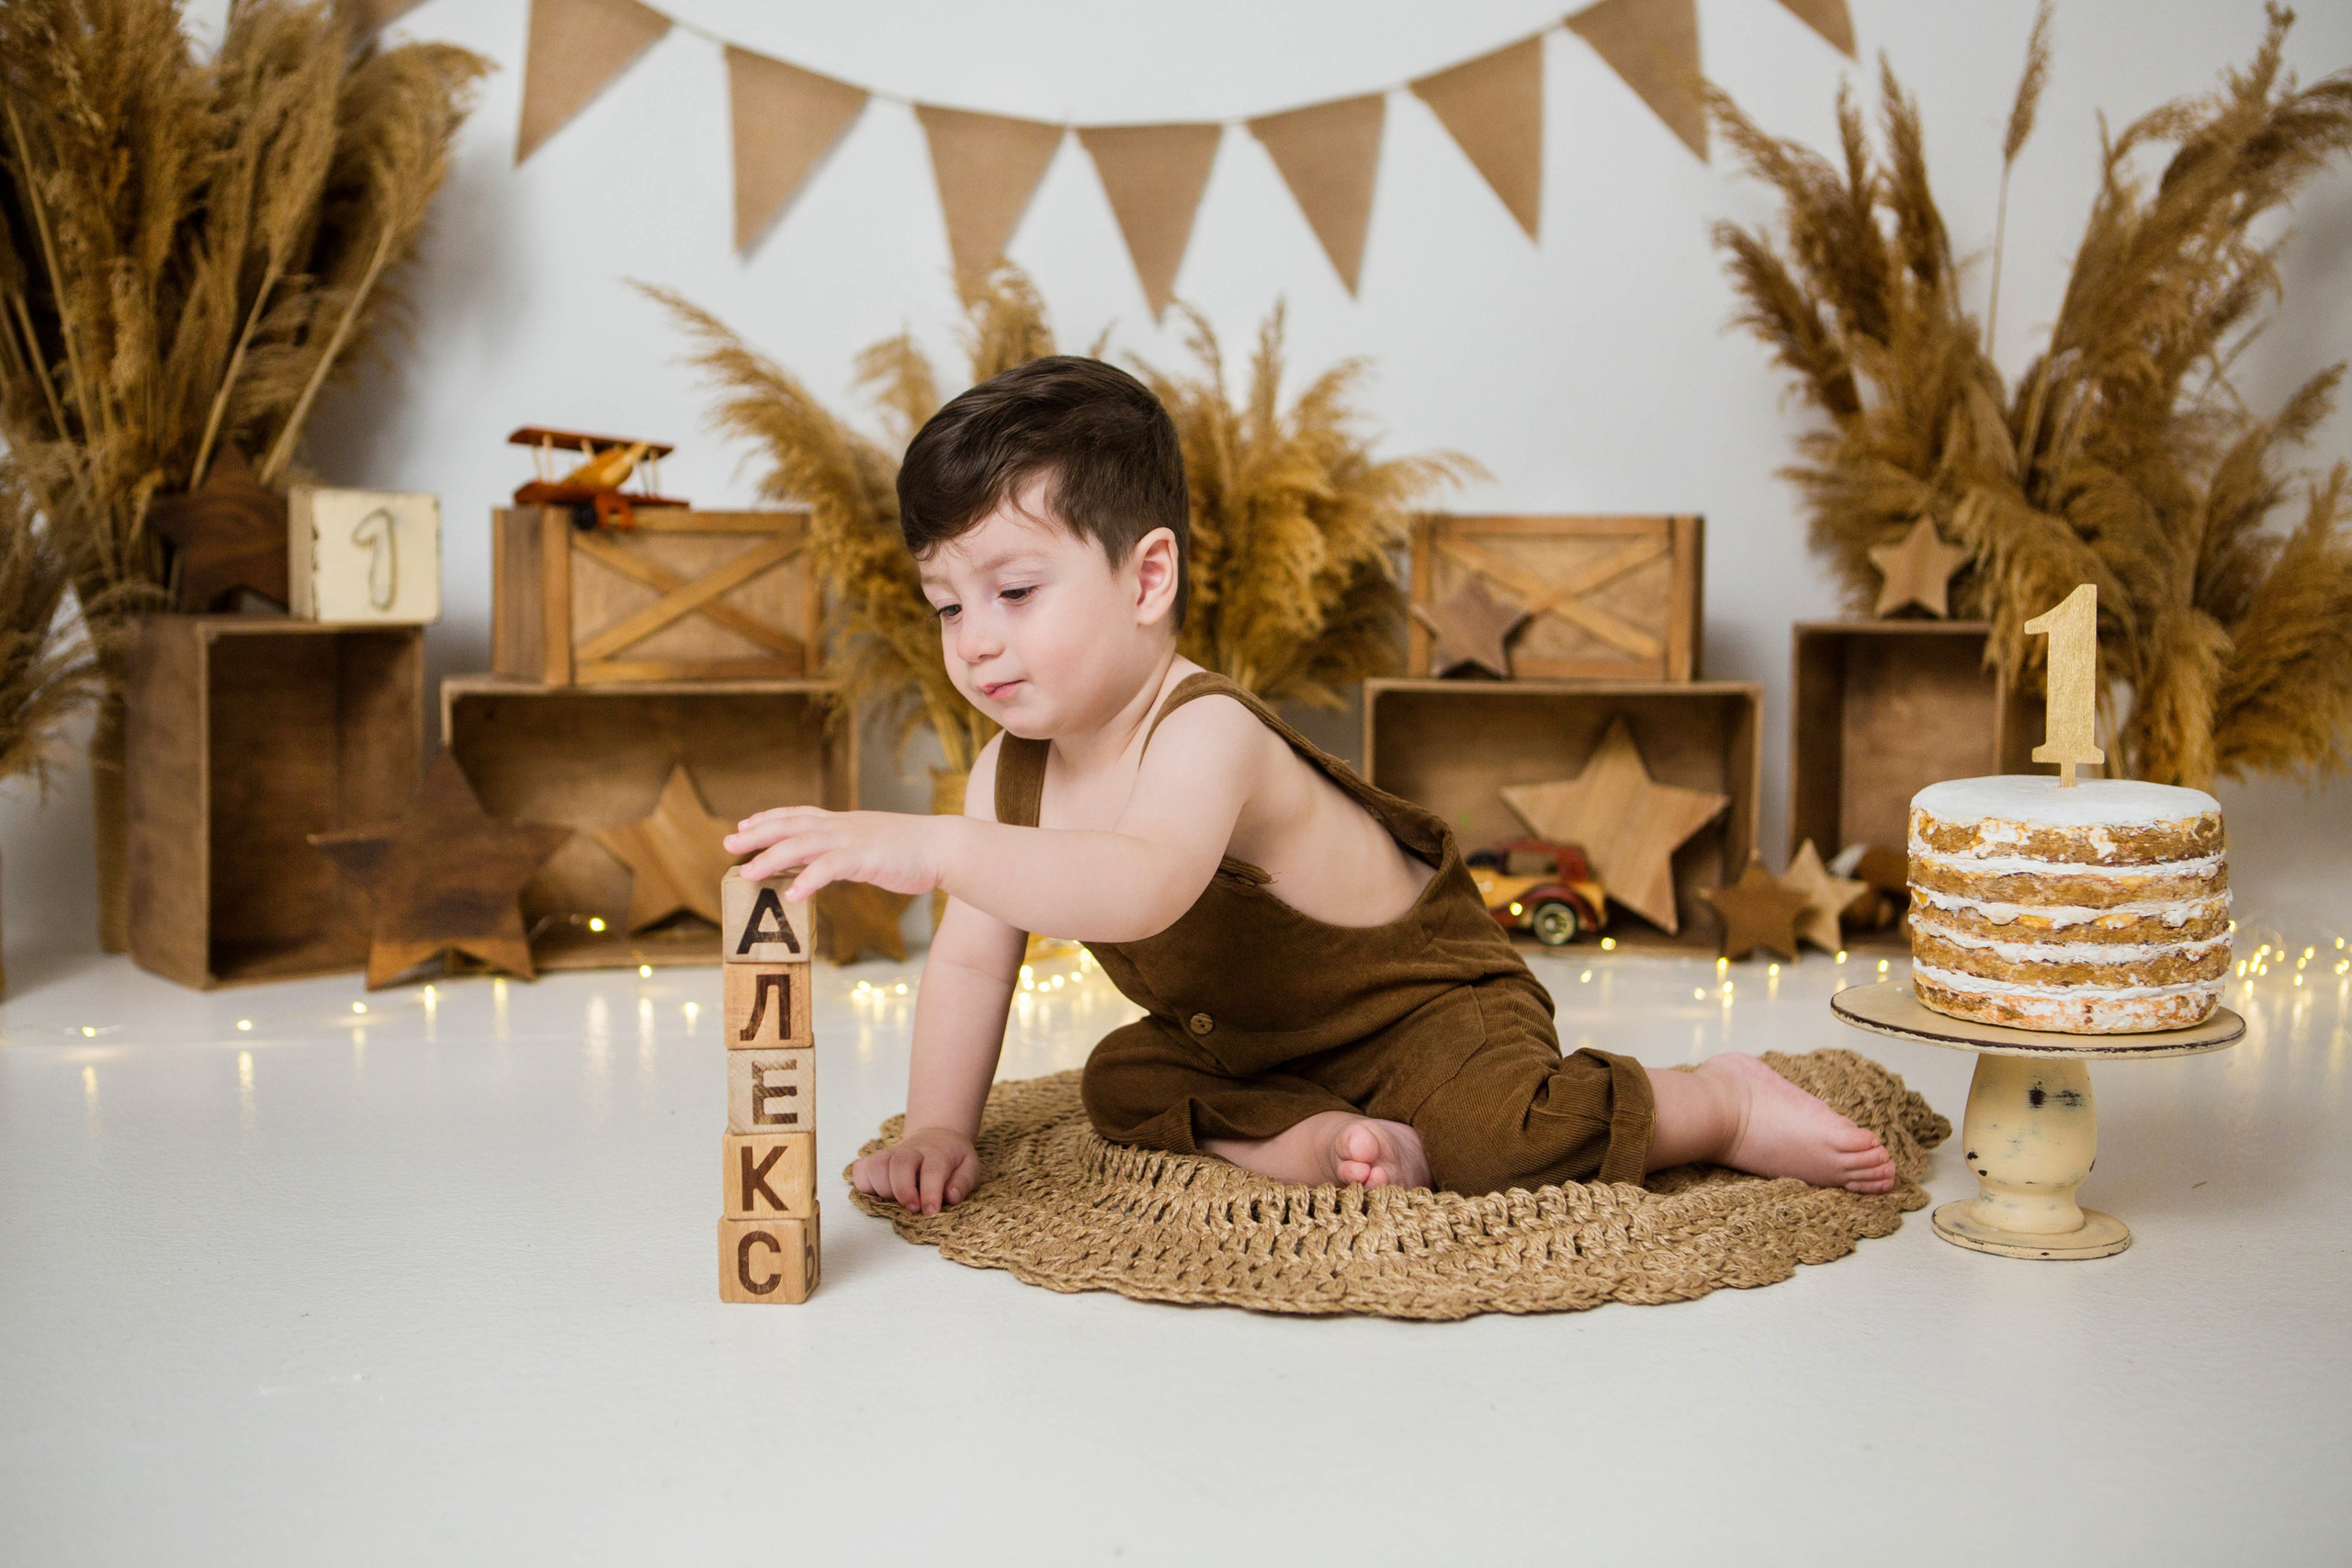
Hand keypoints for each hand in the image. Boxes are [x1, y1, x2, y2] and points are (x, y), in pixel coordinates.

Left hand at [725, 806, 953, 901]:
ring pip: (801, 845)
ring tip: (748, 874)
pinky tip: (793, 895)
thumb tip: (826, 864)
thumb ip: (846, 851)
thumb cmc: (911, 850)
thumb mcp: (871, 844)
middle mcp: (842, 826)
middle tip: (729, 844)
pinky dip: (808, 880)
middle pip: (790, 825)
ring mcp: (852, 840)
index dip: (769, 818)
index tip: (744, 824)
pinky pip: (830, 868)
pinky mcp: (865, 858)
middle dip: (757, 834)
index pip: (798, 815)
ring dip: (771, 859)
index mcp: (843, 823)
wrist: (943, 846)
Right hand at [851, 1125, 979, 1213]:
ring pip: (877, 1165)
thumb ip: (963, 1182)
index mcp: (937, 1152)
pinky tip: (878, 1195)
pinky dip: (864, 1184)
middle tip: (912, 1209)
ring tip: (895, 1202)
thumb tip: (951, 1197)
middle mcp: (912, 1151)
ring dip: (883, 1188)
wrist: (936, 1137)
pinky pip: (861, 1169)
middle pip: (899, 1163)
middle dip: (902, 1189)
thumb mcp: (970, 1166)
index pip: (932, 1169)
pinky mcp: (876, 1160)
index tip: (930, 1211)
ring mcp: (891, 1154)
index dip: (930, 1191)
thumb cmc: (953, 1158)